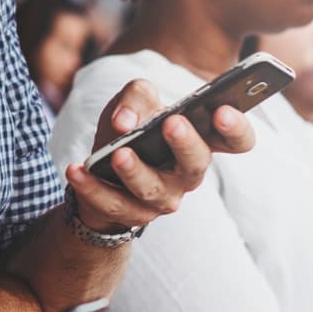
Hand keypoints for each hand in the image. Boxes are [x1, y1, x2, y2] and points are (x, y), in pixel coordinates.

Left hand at [65, 79, 254, 232]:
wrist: (100, 170)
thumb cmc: (128, 129)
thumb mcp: (132, 103)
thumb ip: (136, 96)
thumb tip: (126, 121)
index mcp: (199, 141)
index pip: (236, 140)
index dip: (236, 128)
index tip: (222, 110)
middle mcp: (187, 173)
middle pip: (197, 163)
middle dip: (185, 144)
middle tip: (171, 123)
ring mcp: (162, 197)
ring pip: (152, 188)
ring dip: (135, 171)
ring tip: (118, 153)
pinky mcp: (131, 214)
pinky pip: (112, 203)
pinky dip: (91, 187)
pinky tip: (76, 169)